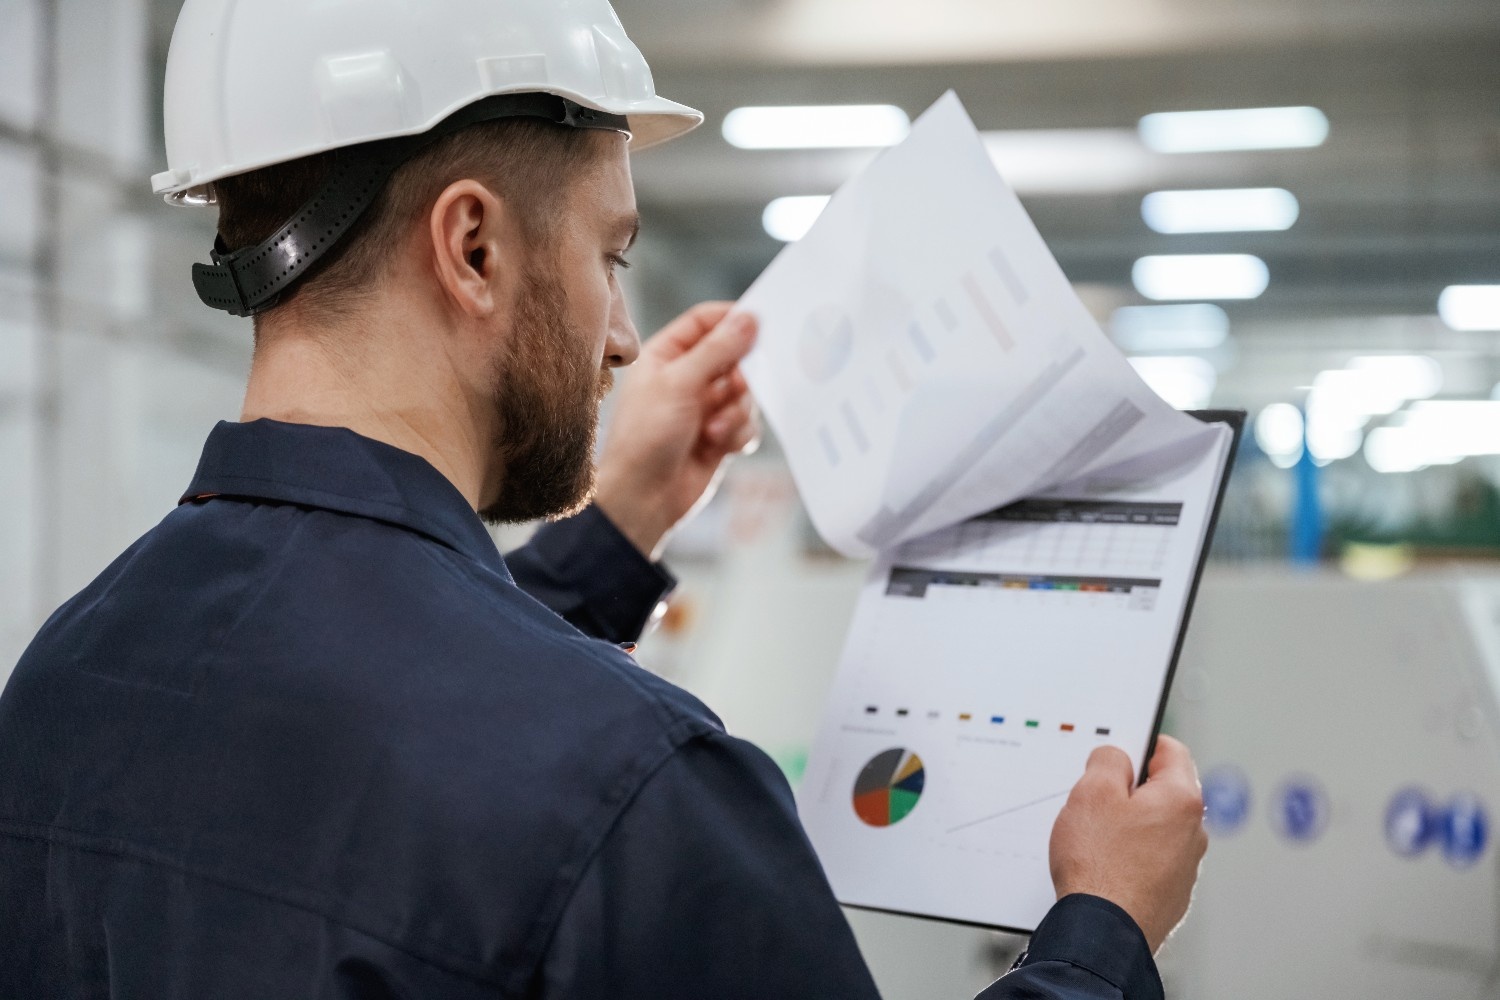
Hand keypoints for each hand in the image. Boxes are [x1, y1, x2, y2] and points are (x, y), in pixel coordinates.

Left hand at [594, 302, 759, 560]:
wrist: (643, 499)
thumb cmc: (646, 437)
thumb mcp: (680, 383)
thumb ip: (718, 349)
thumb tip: (749, 317)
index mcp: (666, 355)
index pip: (705, 322)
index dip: (732, 319)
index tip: (761, 322)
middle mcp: (685, 378)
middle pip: (733, 357)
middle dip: (740, 376)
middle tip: (735, 388)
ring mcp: (703, 407)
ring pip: (744, 393)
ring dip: (736, 412)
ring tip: (714, 431)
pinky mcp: (718, 436)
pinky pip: (746, 423)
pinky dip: (738, 433)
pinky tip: (719, 447)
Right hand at [1048, 735, 1207, 952]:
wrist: (1102, 933)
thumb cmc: (1099, 866)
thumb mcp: (1091, 792)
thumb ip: (1108, 760)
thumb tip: (1116, 756)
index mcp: (1182, 800)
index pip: (1170, 749)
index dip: (1139, 743)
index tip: (1118, 750)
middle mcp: (1193, 832)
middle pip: (1161, 790)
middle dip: (1129, 789)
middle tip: (1096, 800)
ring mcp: (1185, 866)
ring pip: (1154, 827)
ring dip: (1128, 825)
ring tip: (1095, 839)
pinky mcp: (1171, 893)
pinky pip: (1150, 859)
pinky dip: (1129, 856)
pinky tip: (1103, 866)